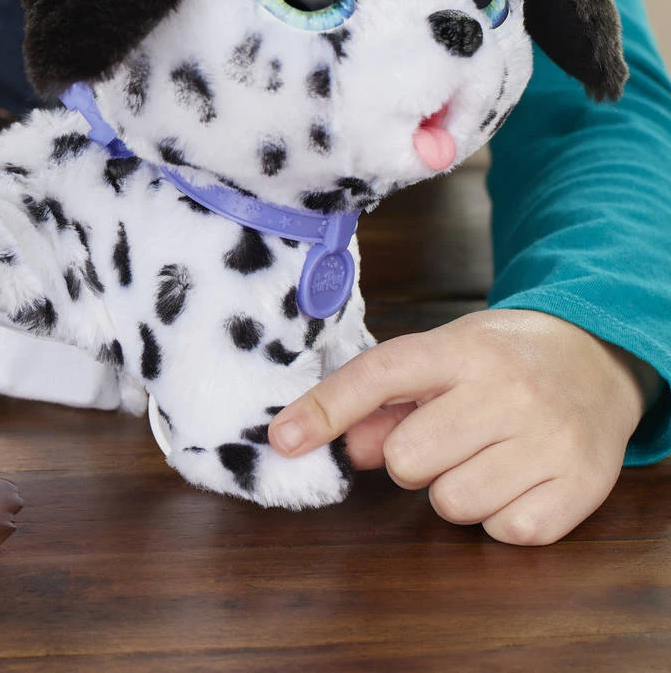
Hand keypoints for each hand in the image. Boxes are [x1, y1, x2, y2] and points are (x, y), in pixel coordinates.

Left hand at [268, 309, 655, 544]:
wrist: (597, 359)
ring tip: (482, 454)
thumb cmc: (501, 359)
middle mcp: (506, 390)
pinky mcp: (580, 486)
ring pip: (451, 503)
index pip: (378, 376)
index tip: (283, 439)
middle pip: (405, 459)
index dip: (325, 409)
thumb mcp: (442, 358)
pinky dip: (499, 514)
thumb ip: (385, 399)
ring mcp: (547, 439)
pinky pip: (503, 531)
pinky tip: (515, 477)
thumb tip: (341, 446)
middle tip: (443, 435)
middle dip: (409, 458)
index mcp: (461, 349)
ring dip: (454, 489)